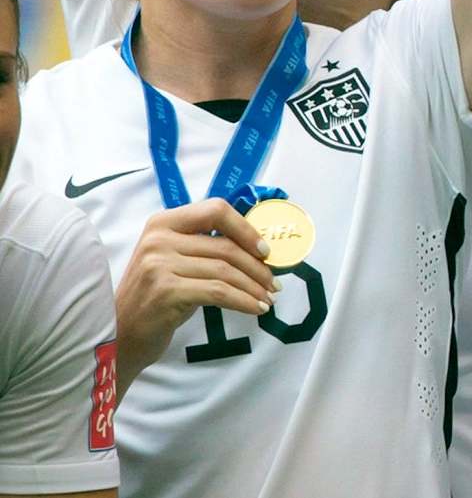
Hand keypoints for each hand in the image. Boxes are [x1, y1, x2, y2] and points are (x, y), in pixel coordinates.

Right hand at [115, 199, 277, 375]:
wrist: (121, 336)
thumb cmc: (157, 297)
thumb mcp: (176, 261)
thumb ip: (205, 245)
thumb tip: (259, 245)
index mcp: (163, 222)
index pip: (216, 210)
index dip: (246, 229)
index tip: (266, 250)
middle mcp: (158, 238)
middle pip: (225, 246)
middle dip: (257, 266)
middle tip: (275, 283)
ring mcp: (159, 264)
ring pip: (225, 270)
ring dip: (254, 286)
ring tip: (268, 298)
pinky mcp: (165, 290)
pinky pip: (218, 292)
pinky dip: (243, 301)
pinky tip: (255, 308)